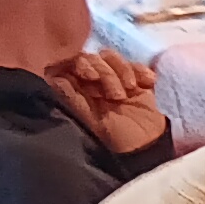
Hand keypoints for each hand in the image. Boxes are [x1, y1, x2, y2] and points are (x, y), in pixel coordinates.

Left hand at [50, 49, 169, 154]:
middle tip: (114, 91)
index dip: (81, 64)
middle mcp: (97, 82)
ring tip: (129, 90)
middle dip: (104, 71)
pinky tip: (148, 82)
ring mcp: (118, 79)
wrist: (148, 145)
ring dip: (122, 71)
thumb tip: (56, 78)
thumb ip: (74, 100)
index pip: (76, 65)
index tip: (89, 75)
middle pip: (94, 58)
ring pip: (114, 58)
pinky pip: (137, 64)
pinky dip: (141, 71)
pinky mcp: (139, 79)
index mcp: (83, 91)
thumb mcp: (91, 121)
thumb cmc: (117, 137)